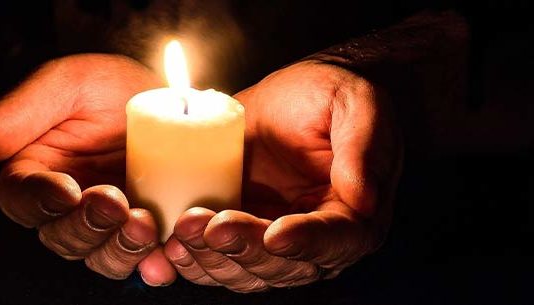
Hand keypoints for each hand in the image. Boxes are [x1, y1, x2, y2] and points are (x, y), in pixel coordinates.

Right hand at [0, 54, 175, 285]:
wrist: (171, 99)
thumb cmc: (111, 87)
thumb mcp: (67, 84)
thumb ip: (19, 113)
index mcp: (37, 171)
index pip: (21, 198)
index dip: (40, 201)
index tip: (67, 190)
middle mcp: (67, 204)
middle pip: (61, 236)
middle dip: (86, 226)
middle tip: (114, 202)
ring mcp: (108, 221)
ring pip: (98, 255)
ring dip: (117, 248)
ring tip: (144, 222)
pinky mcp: (145, 229)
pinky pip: (140, 258)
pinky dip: (150, 261)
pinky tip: (162, 251)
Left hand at [164, 61, 402, 291]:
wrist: (294, 95)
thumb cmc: (330, 96)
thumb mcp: (356, 104)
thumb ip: (363, 146)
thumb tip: (362, 199)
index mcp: (354, 215)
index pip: (335, 241)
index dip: (305, 243)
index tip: (275, 234)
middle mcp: (315, 239)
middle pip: (283, 265)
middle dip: (245, 249)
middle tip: (211, 225)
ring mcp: (273, 239)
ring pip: (246, 271)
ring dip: (213, 258)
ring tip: (184, 230)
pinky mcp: (240, 230)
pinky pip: (218, 258)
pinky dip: (195, 258)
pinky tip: (173, 242)